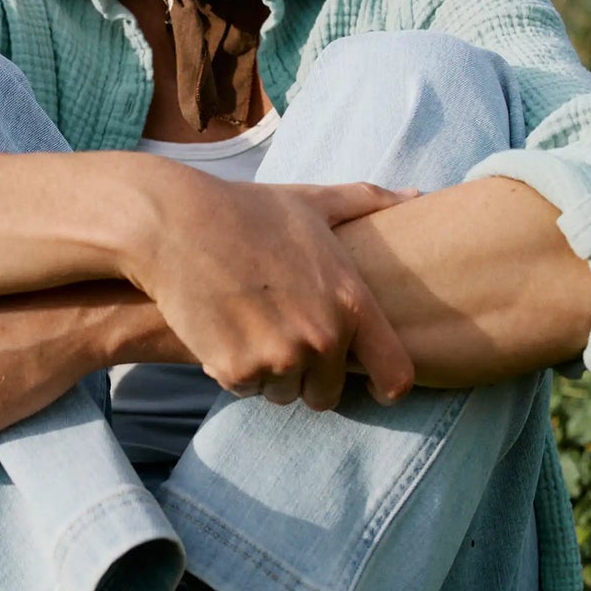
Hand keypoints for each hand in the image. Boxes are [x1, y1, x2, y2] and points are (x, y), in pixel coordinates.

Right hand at [128, 170, 418, 411]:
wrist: (174, 225)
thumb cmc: (246, 210)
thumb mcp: (311, 204)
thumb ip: (367, 204)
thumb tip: (415, 195)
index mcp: (351, 303)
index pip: (396, 376)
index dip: (386, 386)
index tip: (372, 384)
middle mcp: (322, 337)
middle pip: (327, 394)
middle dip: (308, 376)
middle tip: (282, 339)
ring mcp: (279, 358)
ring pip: (283, 394)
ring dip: (270, 374)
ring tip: (250, 328)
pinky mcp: (237, 371)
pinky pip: (246, 390)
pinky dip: (235, 370)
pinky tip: (223, 330)